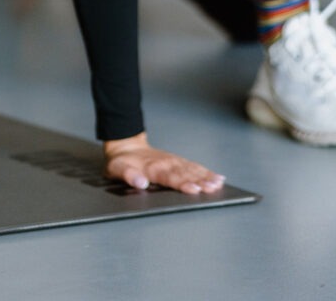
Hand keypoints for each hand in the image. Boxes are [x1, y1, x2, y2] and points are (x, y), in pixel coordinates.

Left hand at [103, 132, 225, 193]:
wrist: (126, 146)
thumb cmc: (121, 162)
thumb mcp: (117, 169)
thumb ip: (129, 176)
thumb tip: (140, 183)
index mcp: (152, 168)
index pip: (170, 178)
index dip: (183, 184)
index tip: (194, 189)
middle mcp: (166, 164)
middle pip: (185, 174)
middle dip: (200, 181)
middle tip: (213, 188)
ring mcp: (173, 161)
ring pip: (192, 170)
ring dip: (206, 176)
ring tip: (219, 183)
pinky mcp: (178, 161)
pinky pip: (194, 166)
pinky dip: (206, 171)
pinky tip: (217, 177)